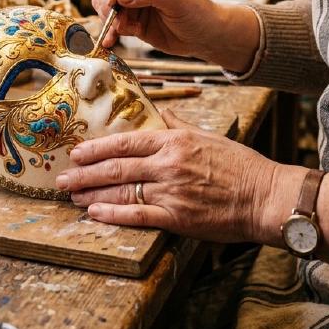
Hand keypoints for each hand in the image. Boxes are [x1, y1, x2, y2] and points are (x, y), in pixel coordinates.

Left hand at [55, 108, 278, 242]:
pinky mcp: (178, 217)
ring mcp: (171, 191)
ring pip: (121, 191)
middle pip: (116, 167)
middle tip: (62, 178)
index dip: (96, 148)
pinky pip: (138, 215)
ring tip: (73, 196)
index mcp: (173, 141)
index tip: (76, 152)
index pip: (125, 142)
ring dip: (92, 194)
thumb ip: (176, 125)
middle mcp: (167, 164)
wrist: (266, 197)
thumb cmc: (239, 165)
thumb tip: (158, 111)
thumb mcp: (206, 135)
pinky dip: (113, 215)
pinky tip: (95, 214)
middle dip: (84, 173)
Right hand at [91, 0, 260, 71]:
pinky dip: (108, 32)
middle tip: (114, 16)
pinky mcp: (129, 19)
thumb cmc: (198, 12)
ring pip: (102, 3)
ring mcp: (130, 0)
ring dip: (107, 17)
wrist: (205, 37)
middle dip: (105, 0)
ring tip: (123, 29)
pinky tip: (110, 41)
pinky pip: (109, 23)